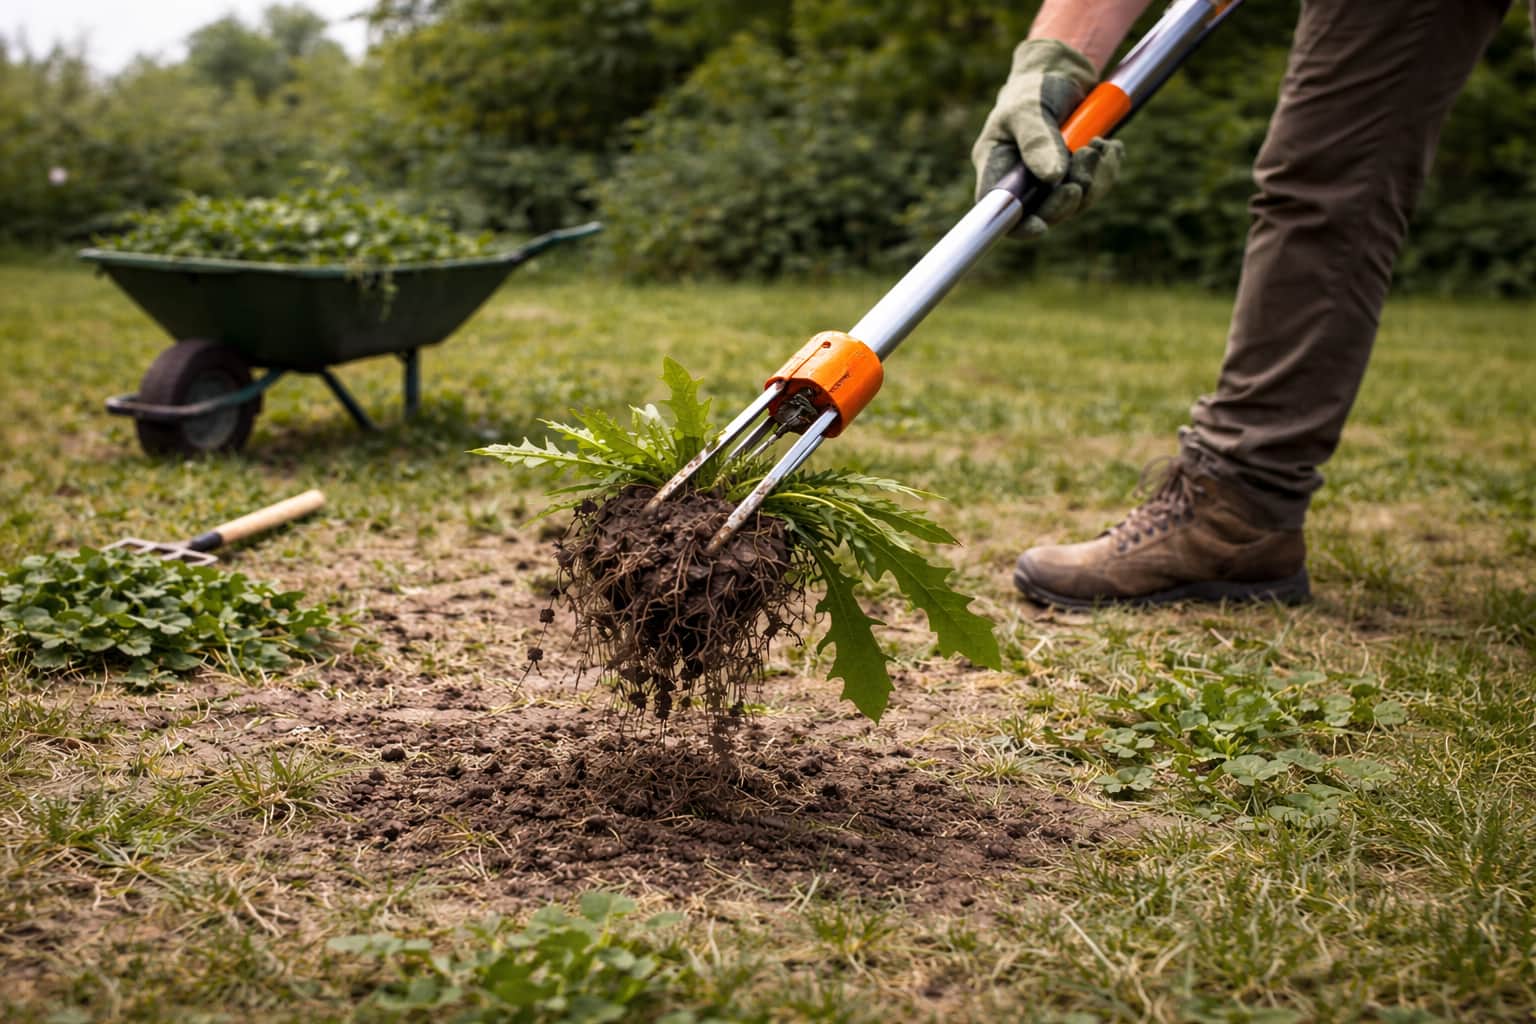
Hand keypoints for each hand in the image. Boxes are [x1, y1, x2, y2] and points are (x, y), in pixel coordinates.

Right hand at [971, 39, 1124, 237]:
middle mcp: (1022, 180)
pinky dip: (1107, 168)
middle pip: (1044, 212)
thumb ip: (1037, 141)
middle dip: (1070, 196)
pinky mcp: (1075, 173)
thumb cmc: (1033, 85)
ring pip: (1076, 202)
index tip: (1041, 226)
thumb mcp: (1029, 108)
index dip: (1019, 226)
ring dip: (1095, 177)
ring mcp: (1050, 180)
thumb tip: (1052, 178)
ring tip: (1101, 144)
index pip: (1001, 211)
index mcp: (997, 167)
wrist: (1061, 69)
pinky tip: (1111, 146)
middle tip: (1087, 159)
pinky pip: (1095, 187)